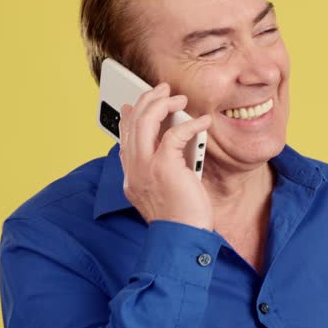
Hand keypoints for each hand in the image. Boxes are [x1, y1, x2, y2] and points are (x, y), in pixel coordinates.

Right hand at [118, 83, 213, 230]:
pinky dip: (191, 124)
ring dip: (163, 104)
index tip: (136, 104)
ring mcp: (145, 167)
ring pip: (146, 121)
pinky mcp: (164, 166)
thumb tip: (171, 145)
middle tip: (163, 90)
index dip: (129, 116)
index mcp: (131, 176)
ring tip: (179, 98)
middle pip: (132, 122)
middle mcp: (133, 169)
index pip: (124, 138)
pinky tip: (203, 122)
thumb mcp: (165, 190)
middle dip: (147, 100)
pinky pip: (175, 134)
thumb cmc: (181, 218)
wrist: (181, 238)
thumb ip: (162, 168)